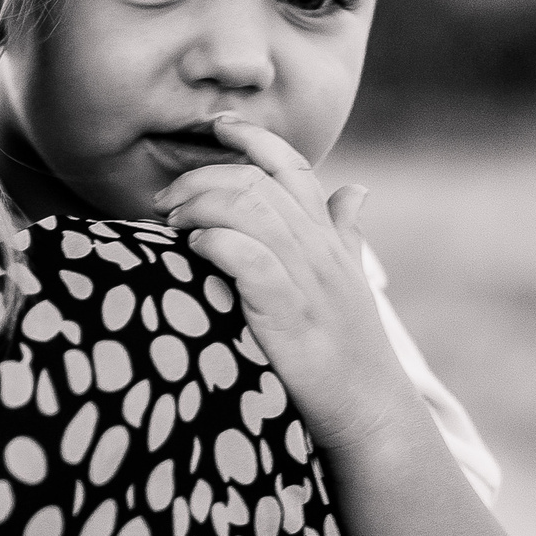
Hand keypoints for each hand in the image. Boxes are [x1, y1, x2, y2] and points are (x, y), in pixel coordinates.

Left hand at [151, 115, 419, 455]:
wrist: (369, 411)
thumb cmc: (350, 347)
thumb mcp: (350, 280)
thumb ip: (346, 231)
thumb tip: (356, 188)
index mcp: (328, 237)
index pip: (293, 166)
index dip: (254, 138)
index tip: (216, 125)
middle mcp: (319, 249)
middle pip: (258, 181)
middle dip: (203, 177)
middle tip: (166, 199)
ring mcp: (306, 279)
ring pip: (250, 209)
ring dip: (201, 205)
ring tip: (173, 224)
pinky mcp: (287, 312)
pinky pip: (247, 257)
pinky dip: (215, 242)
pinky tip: (192, 248)